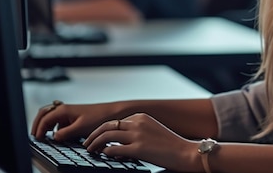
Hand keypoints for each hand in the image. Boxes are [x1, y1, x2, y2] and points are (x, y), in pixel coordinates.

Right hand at [31, 100, 119, 140]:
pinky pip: (58, 121)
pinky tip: (57, 134)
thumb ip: (65, 133)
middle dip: (37, 124)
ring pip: (50, 117)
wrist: (110, 113)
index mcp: (63, 110)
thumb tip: (53, 137)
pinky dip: (54, 127)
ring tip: (43, 136)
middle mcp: (63, 109)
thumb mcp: (80, 128)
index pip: (44, 119)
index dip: (39, 129)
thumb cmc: (98, 117)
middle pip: (43, 114)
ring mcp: (67, 112)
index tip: (38, 139)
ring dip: (45, 125)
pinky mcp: (72, 116)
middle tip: (36, 136)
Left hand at [82, 113, 198, 170]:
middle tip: (87, 143)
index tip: (96, 137)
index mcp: (141, 117)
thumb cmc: (171, 145)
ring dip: (95, 143)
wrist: (185, 152)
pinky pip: (115, 149)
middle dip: (93, 134)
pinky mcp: (138, 149)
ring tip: (90, 150)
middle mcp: (138, 123)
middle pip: (107, 126)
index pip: (115, 121)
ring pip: (107, 136)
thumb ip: (137, 131)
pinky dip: (106, 152)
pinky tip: (103, 155)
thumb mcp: (153, 131)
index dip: (102, 129)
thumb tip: (118, 141)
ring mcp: (138, 135)